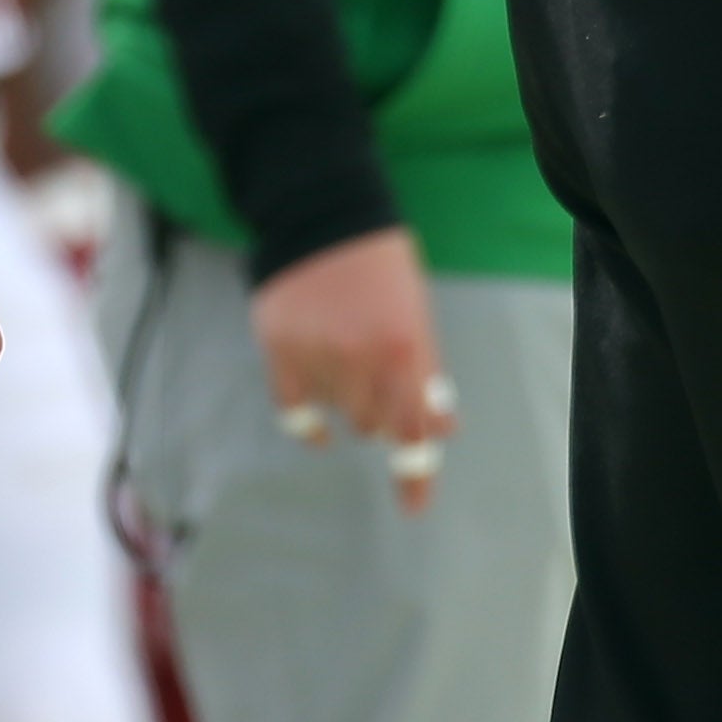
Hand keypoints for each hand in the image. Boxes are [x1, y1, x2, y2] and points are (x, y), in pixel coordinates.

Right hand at [250, 227, 452, 513]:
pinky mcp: (278, 349)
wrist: (323, 215)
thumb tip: (442, 428)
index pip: (410, 431)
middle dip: (383, 412)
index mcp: (403, 349)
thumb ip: (427, 374)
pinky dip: (309, 425)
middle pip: (373, 425)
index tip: (413, 507)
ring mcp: (315, 355)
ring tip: (348, 361)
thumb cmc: (382, 268)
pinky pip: (294, 411)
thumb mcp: (418, 315)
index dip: (414, 475)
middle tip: (381, 381)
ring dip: (348, 403)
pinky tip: (319, 428)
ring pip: (337, 415)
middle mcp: (357, 358)